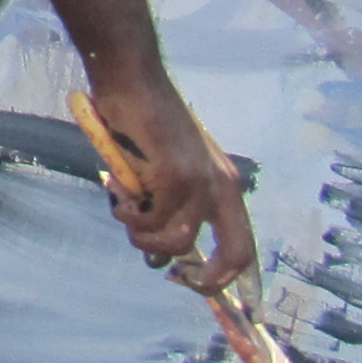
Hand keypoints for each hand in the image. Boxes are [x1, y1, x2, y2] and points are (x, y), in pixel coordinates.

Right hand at [81, 67, 256, 290]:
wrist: (132, 79)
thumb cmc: (142, 123)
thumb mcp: (163, 175)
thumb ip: (167, 213)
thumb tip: (158, 262)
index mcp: (226, 186)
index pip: (244, 248)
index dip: (225, 279)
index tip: (189, 283)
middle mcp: (221, 187)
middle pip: (233, 257)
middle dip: (204, 281)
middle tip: (172, 276)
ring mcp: (200, 182)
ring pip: (176, 243)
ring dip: (143, 238)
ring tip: (126, 211)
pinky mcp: (174, 175)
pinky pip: (149, 220)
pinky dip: (127, 214)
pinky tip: (117, 190)